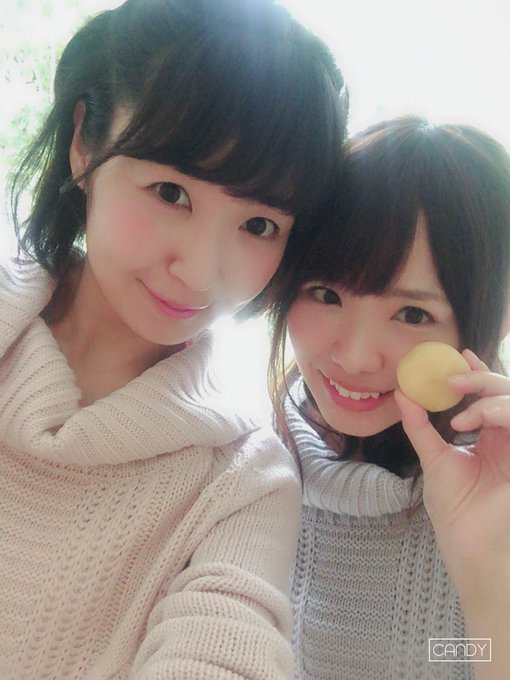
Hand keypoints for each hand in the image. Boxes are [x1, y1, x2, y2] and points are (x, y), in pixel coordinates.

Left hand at [395, 349, 509, 620]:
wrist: (472, 550)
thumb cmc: (457, 513)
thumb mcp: (434, 460)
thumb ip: (420, 426)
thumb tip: (402, 392)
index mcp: (489, 439)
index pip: (489, 396)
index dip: (477, 372)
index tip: (457, 356)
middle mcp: (508, 439)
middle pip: (505, 391)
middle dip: (481, 377)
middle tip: (453, 377)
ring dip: (489, 394)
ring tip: (460, 410)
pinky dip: (498, 411)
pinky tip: (472, 422)